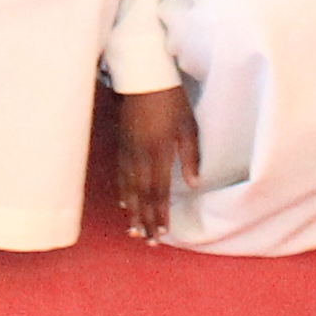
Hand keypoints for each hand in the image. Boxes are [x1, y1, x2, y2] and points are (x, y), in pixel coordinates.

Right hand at [115, 84, 202, 241]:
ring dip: (132, 210)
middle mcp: (140, 154)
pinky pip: (121, 172)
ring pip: (129, 186)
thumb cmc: (172, 99)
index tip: (161, 232)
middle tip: (146, 240)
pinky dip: (123, 190)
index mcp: (159, 151)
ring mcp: (128, 149)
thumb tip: (194, 184)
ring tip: (133, 230)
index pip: (159, 190)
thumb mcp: (188, 126)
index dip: (160, 212)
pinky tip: (124, 202)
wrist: (144, 75)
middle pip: (142, 193)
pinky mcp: (122, 142)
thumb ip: (191, 156)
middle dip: (145, 218)